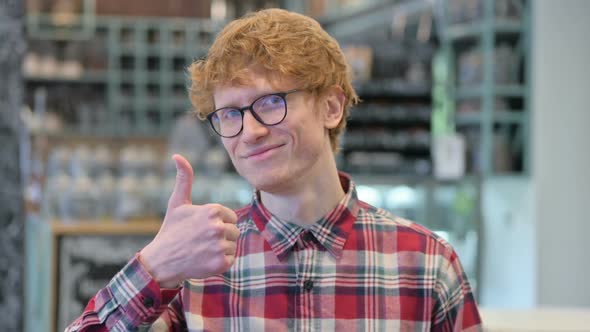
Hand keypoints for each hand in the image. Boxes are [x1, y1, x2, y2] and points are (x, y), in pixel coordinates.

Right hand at [139, 154, 238, 287]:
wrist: (161, 262)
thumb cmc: (171, 230)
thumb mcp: (177, 203)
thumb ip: (184, 179)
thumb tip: (177, 156)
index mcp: (212, 210)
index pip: (230, 217)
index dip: (218, 223)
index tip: (202, 229)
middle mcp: (218, 227)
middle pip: (234, 231)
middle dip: (220, 236)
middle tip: (201, 241)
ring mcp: (220, 246)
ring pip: (233, 245)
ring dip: (221, 249)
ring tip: (202, 250)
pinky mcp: (221, 263)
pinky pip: (231, 259)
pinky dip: (220, 262)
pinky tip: (204, 260)